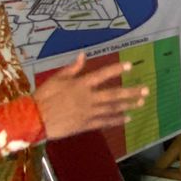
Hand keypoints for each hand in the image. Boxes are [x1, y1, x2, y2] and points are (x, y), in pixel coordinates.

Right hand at [34, 54, 148, 140]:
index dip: (117, 69)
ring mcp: (89, 112)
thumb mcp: (56, 79)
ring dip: (128, 105)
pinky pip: (105, 122)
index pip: (103, 74)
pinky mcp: (86, 125)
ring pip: (112, 109)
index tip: (130, 66)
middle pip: (114, 94)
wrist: (34, 119)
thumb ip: (72, 68)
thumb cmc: (43, 96)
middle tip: (146, 90)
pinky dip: (117, 120)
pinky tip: (127, 119)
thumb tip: (83, 55)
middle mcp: (88, 98)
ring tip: (141, 102)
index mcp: (81, 84)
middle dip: (131, 92)